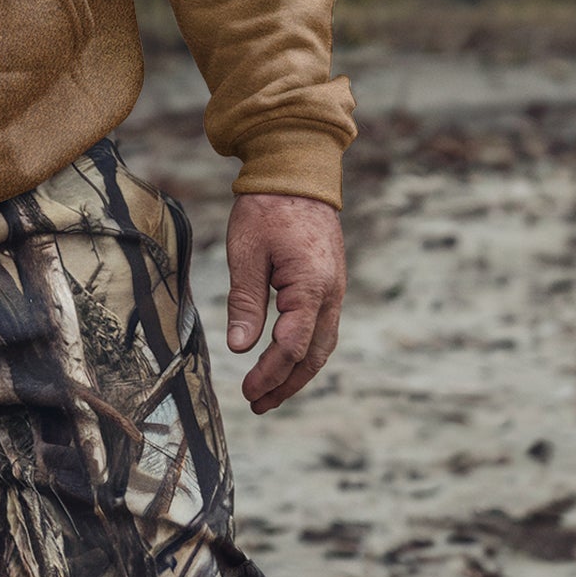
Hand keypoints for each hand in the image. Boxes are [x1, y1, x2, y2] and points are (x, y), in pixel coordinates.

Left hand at [224, 193, 344, 414]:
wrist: (296, 171)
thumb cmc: (267, 207)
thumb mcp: (246, 252)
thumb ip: (245, 301)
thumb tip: (240, 348)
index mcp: (311, 287)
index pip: (292, 346)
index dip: (270, 374)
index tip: (248, 392)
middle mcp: (331, 293)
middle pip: (313, 355)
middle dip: (286, 384)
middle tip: (258, 404)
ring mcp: (335, 289)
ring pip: (321, 345)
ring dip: (297, 372)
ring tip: (270, 392)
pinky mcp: (329, 283)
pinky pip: (321, 328)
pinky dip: (304, 350)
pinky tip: (284, 359)